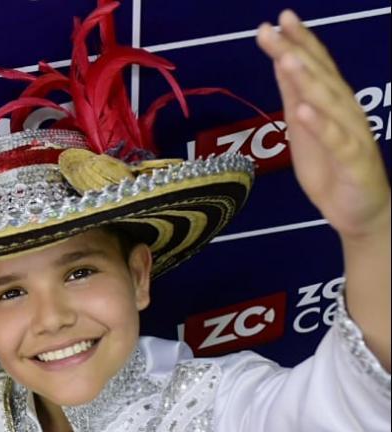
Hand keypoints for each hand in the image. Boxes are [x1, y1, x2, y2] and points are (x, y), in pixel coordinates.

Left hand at [256, 10, 391, 240]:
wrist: (359, 212)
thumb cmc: (331, 167)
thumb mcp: (303, 126)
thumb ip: (295, 94)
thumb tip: (282, 59)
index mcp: (332, 102)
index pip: (317, 66)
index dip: (300, 41)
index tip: (279, 18)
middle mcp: (345, 112)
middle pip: (319, 77)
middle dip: (296, 50)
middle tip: (274, 27)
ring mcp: (351, 134)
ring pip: (329, 103)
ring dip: (307, 80)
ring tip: (286, 58)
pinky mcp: (353, 161)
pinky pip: (336, 141)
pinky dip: (320, 125)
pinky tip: (304, 110)